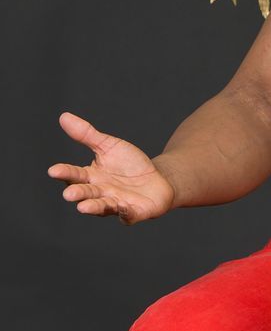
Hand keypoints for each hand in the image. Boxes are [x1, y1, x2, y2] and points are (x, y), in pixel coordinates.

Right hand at [48, 113, 176, 223]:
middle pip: (86, 193)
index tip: (53, 170)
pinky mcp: (133, 213)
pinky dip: (125, 212)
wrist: (157, 180)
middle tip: (69, 194)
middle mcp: (100, 193)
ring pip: (102, 206)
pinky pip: (128, 214)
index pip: (75, 175)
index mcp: (91, 177)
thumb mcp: (108, 146)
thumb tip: (63, 116)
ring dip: (93, 207)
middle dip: (78, 193)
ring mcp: (116, 204)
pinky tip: (123, 208)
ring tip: (83, 207)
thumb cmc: (129, 164)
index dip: (65, 173)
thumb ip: (86, 135)